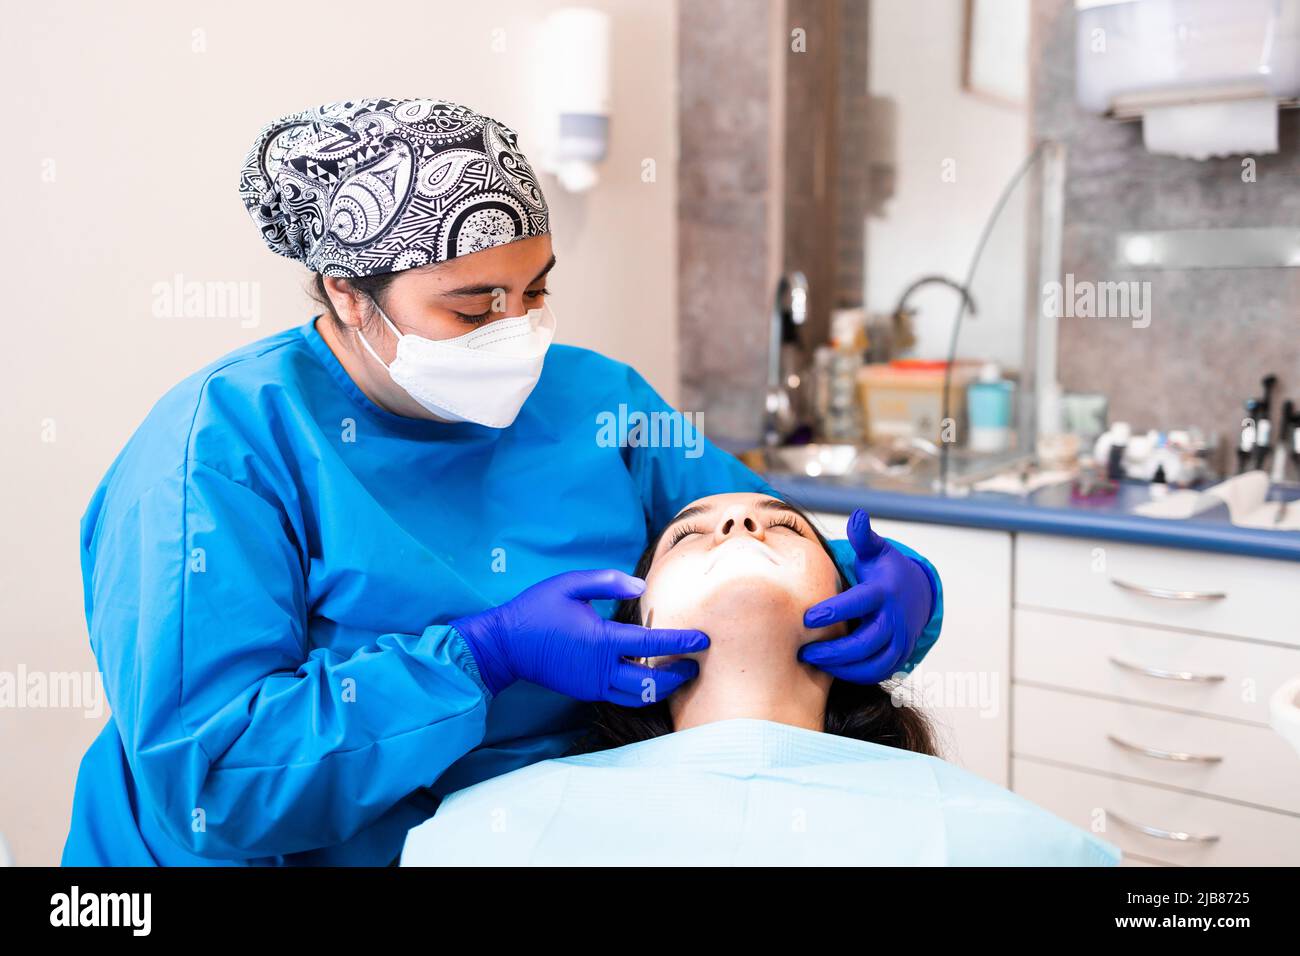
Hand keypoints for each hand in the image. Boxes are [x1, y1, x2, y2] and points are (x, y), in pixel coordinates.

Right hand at [451, 569, 707, 704]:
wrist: (506, 645)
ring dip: (662, 688)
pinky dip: (641, 692)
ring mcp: (592, 685)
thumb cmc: (537, 609)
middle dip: (678, 674)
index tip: (703, 640)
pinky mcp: (585, 692)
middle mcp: (600, 669)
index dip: (681, 642)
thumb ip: (607, 583)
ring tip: (678, 676)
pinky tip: (649, 680)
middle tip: (696, 664)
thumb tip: (641, 587)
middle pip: (651, 682)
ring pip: (638, 696)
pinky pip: (621, 697)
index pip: (652, 645)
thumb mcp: (570, 585)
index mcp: (601, 641)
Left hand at [799, 509, 934, 683]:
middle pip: (865, 642)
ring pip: (873, 663)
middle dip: (833, 650)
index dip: (834, 611)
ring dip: (842, 667)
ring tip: (813, 662)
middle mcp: (894, 618)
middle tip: (803, 651)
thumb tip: (857, 514)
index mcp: (883, 591)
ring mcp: (900, 640)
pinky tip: (832, 670)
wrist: (917, 594)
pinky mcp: (899, 657)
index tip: (807, 618)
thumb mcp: (876, 551)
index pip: (859, 603)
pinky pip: (878, 673)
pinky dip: (856, 675)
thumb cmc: (885, 571)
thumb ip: (863, 537)